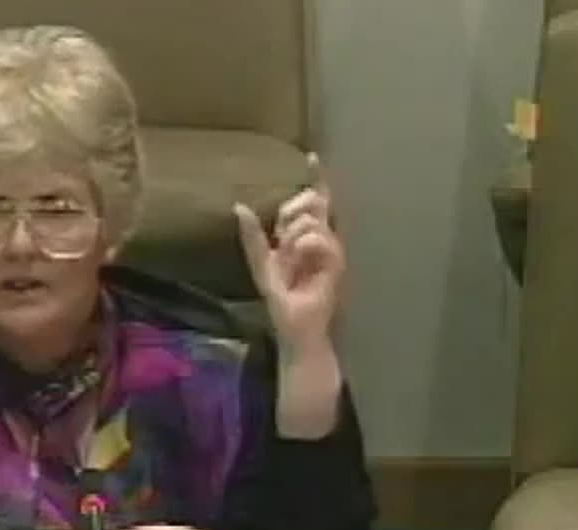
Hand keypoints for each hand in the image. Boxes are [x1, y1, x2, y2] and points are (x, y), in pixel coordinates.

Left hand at [235, 153, 344, 352]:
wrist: (296, 325)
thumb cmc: (282, 298)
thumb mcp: (261, 263)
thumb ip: (252, 236)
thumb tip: (239, 206)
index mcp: (305, 236)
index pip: (313, 201)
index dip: (315, 178)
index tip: (312, 156)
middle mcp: (322, 237)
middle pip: (310, 202)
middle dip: (293, 213)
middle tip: (285, 243)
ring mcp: (332, 248)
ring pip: (310, 220)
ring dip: (294, 238)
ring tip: (294, 263)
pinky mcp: (338, 260)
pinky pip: (318, 237)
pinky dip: (305, 248)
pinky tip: (304, 264)